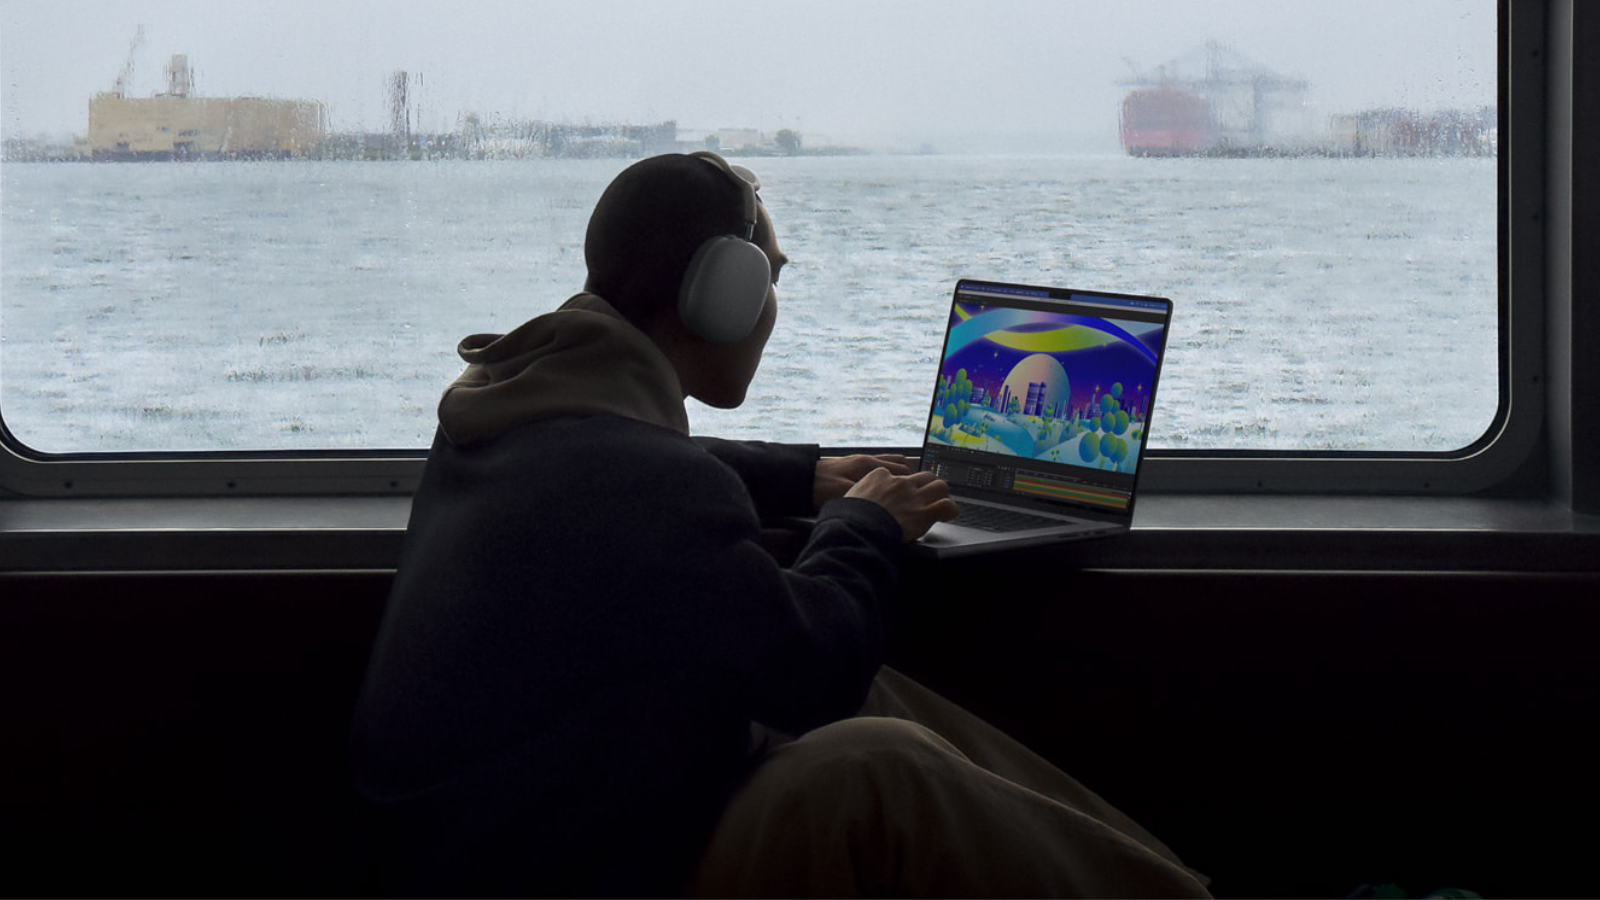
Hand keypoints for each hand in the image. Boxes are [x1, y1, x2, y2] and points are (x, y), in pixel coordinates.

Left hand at [812, 453, 911, 510]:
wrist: (801, 479)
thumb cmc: (821, 488)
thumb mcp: (846, 494)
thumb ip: (869, 495)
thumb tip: (889, 500)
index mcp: (868, 465)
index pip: (902, 469)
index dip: (913, 482)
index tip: (920, 494)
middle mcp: (867, 459)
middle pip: (900, 464)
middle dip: (910, 478)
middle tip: (915, 494)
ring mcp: (860, 461)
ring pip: (890, 463)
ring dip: (899, 474)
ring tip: (904, 490)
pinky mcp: (853, 465)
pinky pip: (878, 465)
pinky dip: (887, 473)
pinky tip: (885, 485)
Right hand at [843, 467, 959, 543]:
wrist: (856, 528)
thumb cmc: (848, 517)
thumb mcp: (848, 496)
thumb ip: (859, 493)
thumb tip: (857, 499)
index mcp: (879, 475)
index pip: (897, 474)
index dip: (901, 485)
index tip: (900, 493)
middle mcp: (900, 483)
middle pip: (922, 476)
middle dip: (926, 485)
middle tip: (925, 496)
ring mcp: (913, 496)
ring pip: (939, 485)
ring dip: (940, 494)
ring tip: (939, 501)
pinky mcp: (924, 513)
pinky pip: (946, 505)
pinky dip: (950, 509)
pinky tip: (948, 513)